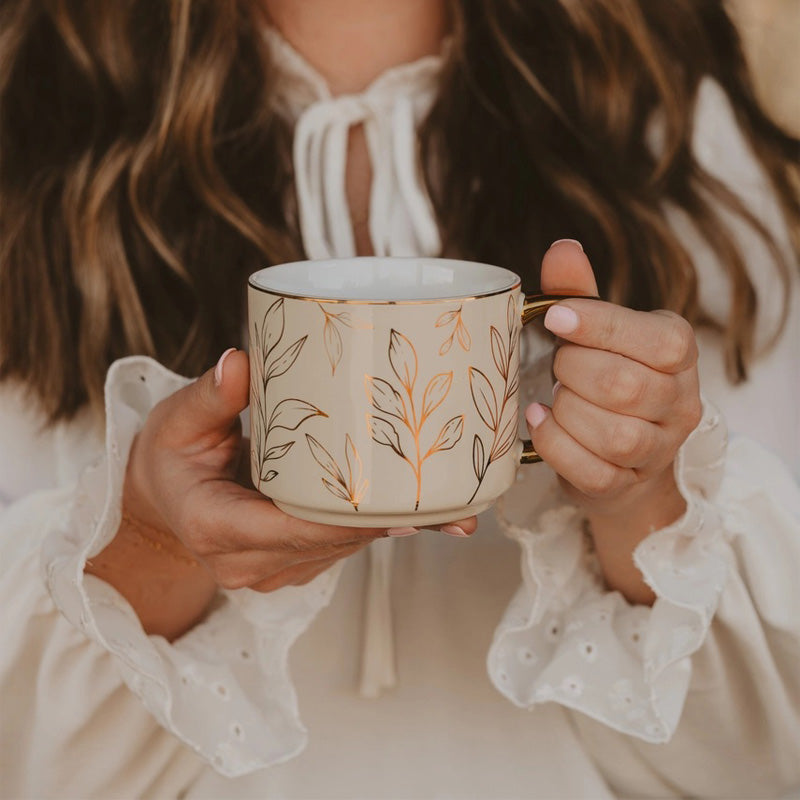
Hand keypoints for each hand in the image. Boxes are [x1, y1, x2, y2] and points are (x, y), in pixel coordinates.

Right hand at [91, 350, 475, 637]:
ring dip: (391, 525)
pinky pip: (338, 548)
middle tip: (453, 500)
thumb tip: (243, 363)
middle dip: (391, 520)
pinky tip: (416, 507)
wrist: (160, 501)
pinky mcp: (288, 565)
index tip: (403, 499)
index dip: (353, 517)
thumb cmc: (168, 458)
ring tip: (448, 499)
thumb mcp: (175, 420)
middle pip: (332, 543)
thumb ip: (210, 396)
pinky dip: (373, 526)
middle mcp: (246, 562)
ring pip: (342, 550)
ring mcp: (269, 571)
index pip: (295, 527)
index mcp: (216, 527)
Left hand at [524, 240, 701, 601]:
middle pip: (626, 388)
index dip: (598, 327)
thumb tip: (562, 249)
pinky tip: (540, 423)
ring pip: (614, 436)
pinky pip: (593, 472)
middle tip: (555, 365)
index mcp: (678, 350)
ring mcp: (658, 449)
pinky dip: (556, 446)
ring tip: (552, 397)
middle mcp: (680, 401)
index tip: (554, 319)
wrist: (618, 451)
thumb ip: (578, 292)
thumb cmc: (603, 375)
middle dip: (574, 372)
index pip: (654, 340)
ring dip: (567, 412)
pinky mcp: (627, 485)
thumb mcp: (595, 330)